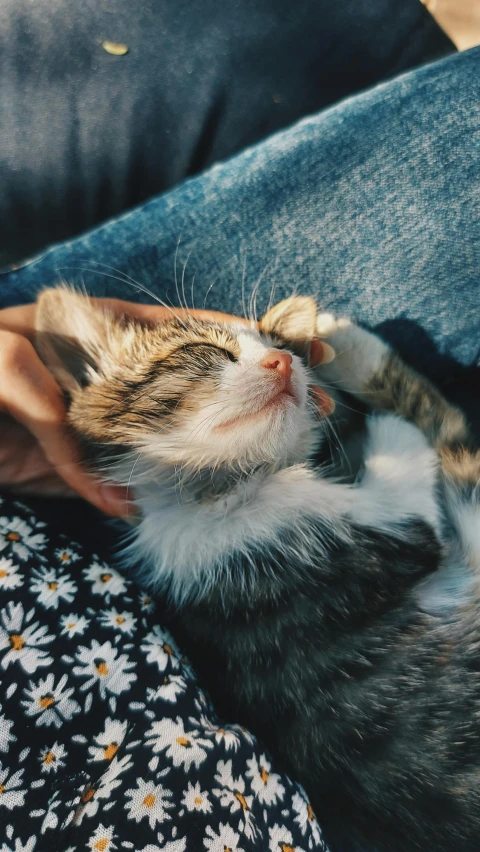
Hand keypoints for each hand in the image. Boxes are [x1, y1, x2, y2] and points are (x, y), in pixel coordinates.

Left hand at [0, 299, 331, 515]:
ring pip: (178, 433)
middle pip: (199, 382)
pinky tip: (206, 494)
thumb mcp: (0, 365)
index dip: (245, 337)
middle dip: (258, 390)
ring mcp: (105, 423)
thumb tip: (114, 489)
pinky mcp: (84, 468)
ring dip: (226, 443)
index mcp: (103, 332)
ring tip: (284, 450)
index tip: (298, 349)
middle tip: (314, 407)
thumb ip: (53, 407)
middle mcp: (115, 376)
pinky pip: (139, 477)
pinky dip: (170, 489)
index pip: (187, 330)